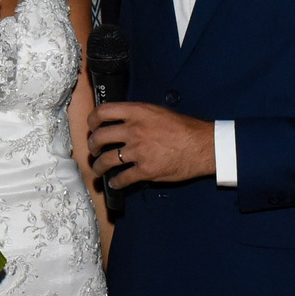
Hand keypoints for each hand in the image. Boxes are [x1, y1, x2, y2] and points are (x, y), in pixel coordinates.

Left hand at [89, 100, 214, 186]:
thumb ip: (139, 116)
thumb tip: (124, 122)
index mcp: (137, 112)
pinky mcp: (145, 170)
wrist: (202, 146)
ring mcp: (138, 151)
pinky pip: (122, 179)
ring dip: (98, 166)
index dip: (92, 120)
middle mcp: (134, 130)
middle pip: (100, 137)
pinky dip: (116, 183)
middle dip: (92, 146)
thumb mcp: (159, 112)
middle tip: (94, 150)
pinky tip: (115, 184)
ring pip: (106, 160)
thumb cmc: (185, 128)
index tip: (92, 126)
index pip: (103, 111)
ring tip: (98, 169)